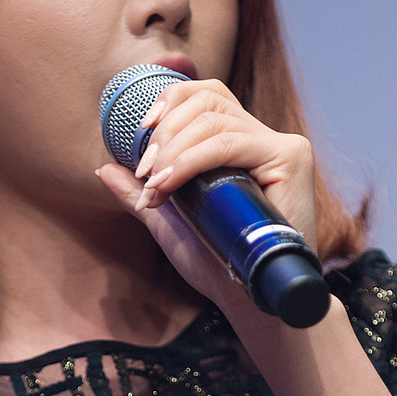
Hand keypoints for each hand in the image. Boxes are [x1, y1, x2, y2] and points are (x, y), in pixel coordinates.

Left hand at [96, 77, 317, 310]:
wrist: (248, 298)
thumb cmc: (216, 261)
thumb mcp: (169, 220)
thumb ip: (141, 192)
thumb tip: (105, 168)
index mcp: (240, 144)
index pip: (205, 97)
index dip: (170, 102)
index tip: (139, 133)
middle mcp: (262, 138)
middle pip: (207, 100)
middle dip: (165, 132)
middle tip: (144, 173)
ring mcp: (280, 146)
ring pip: (214, 121)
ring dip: (172, 151)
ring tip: (154, 186)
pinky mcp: (291, 158)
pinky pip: (230, 144)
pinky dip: (192, 160)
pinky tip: (169, 183)